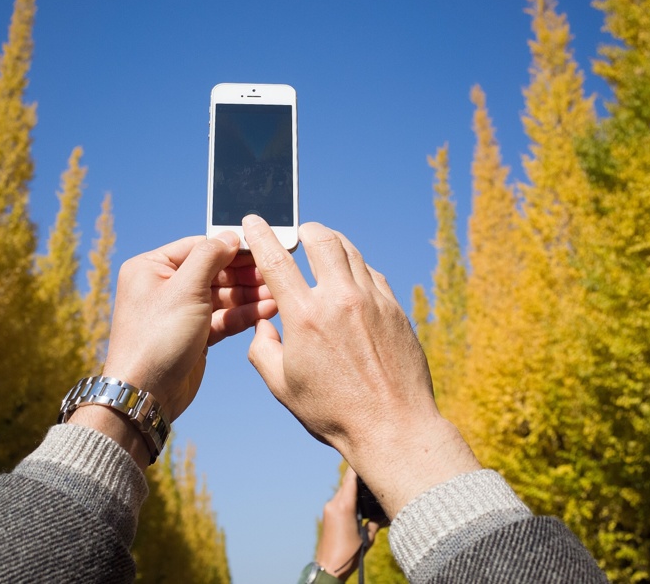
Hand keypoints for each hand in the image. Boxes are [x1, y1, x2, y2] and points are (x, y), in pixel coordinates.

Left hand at [101, 231, 275, 420]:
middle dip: (244, 274)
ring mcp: (180, 312)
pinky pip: (222, 318)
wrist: (145, 394)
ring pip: (221, 296)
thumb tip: (230, 235)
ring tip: (278, 294)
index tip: (260, 247)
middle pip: (213, 271)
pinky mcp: (193, 334)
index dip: (230, 247)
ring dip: (249, 295)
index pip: (198, 246)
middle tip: (274, 274)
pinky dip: (243, 314)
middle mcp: (163, 286)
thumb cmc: (156, 338)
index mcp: (151, 267)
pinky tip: (267, 310)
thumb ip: (209, 257)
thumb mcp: (185, 289)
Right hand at [244, 215, 479, 516]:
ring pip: (351, 252)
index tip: (254, 221)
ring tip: (324, 250)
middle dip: (306, 230)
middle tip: (299, 234)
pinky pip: (373, 274)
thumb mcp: (282, 386)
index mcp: (305, 317)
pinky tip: (351, 280)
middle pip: (322, 239)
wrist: (394, 427)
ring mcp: (373, 301)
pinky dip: (357, 269)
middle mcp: (340, 300)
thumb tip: (264, 326)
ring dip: (333, 244)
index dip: (261, 235)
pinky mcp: (395, 309)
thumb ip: (263, 349)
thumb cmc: (333, 413)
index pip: (276, 260)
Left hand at [316, 468, 379, 581]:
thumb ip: (376, 522)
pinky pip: (339, 499)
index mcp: (344, 506)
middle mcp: (334, 504)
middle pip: (347, 482)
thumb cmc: (348, 555)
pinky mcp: (327, 514)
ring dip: (353, 487)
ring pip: (343, 490)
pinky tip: (358, 500)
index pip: (351, 478)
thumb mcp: (368, 538)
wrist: (328, 567)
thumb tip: (384, 513)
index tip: (367, 454)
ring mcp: (329, 508)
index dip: (358, 466)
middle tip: (371, 469)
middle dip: (358, 476)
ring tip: (367, 484)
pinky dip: (349, 496)